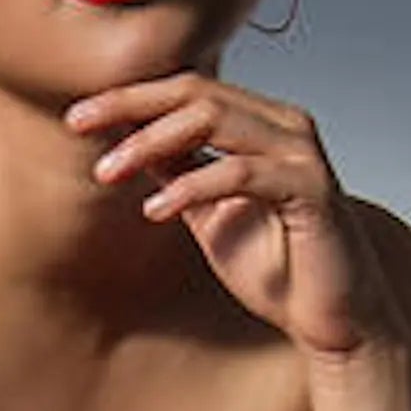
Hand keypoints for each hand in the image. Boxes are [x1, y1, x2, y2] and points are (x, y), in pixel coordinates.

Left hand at [66, 73, 409, 361]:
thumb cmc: (277, 268)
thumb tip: (130, 142)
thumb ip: (178, 172)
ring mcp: (301, 155)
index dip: (131, 97)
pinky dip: (192, 186)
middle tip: (79, 126)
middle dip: (131, 106)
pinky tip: (157, 208)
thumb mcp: (209, 213)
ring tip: (108, 171)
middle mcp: (285, 127)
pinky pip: (240, 173)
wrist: (332, 321)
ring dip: (151, 142)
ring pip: (214, 120)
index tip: (78, 116)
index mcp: (262, 124)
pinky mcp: (311, 190)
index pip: (188, 89)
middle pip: (196, 93)